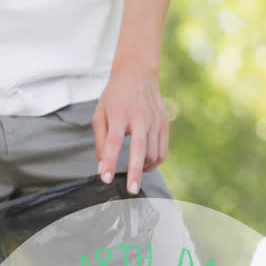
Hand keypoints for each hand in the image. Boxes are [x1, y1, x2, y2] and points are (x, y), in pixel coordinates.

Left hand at [93, 59, 168, 195]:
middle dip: (135, 172)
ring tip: (133, 173)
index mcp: (119, 114)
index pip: (113, 142)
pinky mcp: (165, 126)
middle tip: (132, 190)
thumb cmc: (115, 97)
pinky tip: (145, 164)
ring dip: (143, 168)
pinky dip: (154, 163)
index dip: (109, 161)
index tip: (105, 178)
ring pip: (153, 154)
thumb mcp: (100, 113)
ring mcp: (155, 122)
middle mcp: (140, 118)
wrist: (138, 75)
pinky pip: (162, 151)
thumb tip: (102, 165)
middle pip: (139, 150)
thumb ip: (100, 140)